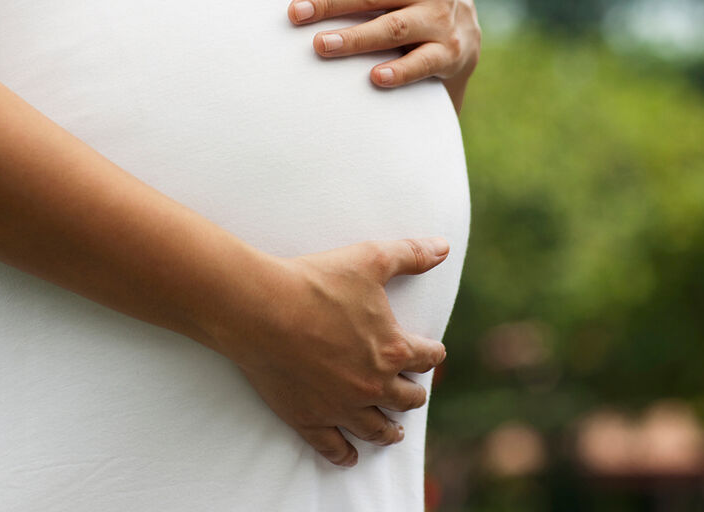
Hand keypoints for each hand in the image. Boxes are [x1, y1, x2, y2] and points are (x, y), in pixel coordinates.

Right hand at [218, 237, 450, 467]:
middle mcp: (373, 384)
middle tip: (411, 392)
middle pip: (407, 398)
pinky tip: (351, 457)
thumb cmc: (315, 282)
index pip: (427, 358)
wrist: (261, 308)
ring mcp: (341, 406)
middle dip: (412, 394)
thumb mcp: (370, 259)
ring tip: (393, 432)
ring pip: (376, 428)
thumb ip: (410, 254)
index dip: (431, 354)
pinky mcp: (309, 418)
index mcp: (393, 349)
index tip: (429, 354)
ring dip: (389, 430)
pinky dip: (345, 454)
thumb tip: (442, 247)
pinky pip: (333, 446)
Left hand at [267, 0, 480, 112]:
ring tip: (321, 45)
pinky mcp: (448, 50)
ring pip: (393, 26)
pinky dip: (400, 71)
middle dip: (329, 0)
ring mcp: (436, 15)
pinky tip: (375, 78)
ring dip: (356, 37)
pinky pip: (423, 62)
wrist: (463, 27)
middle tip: (294, 13)